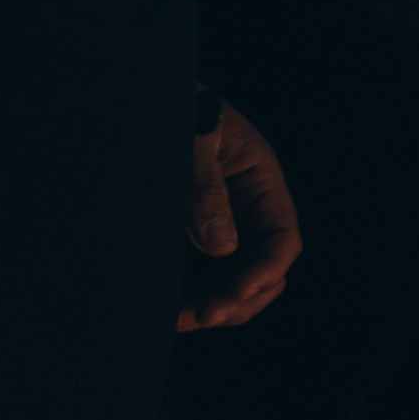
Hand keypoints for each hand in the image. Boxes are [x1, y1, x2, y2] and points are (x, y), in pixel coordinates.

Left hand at [180, 99, 302, 330]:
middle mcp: (243, 212)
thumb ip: (205, 189)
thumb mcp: (192, 140)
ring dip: (211, 307)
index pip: (281, 238)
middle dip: (240, 299)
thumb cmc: (172, 107)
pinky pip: (194, 280)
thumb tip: (221, 246)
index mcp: (260, 183)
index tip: (237, 290)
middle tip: (205, 315)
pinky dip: (184, 300)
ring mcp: (214, 229)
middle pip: (261, 270)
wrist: (137, 100)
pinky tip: (162, 310)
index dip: (267, 269)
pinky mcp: (182, 241)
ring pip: (228, 283)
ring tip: (178, 320)